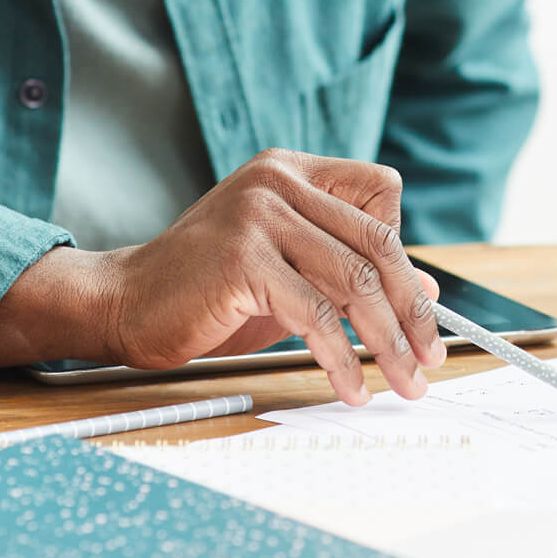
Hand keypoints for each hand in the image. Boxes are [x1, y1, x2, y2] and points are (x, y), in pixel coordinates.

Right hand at [101, 149, 446, 404]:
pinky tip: (350, 386)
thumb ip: (348, 272)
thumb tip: (428, 293)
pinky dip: (340, 357)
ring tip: (404, 382)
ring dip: (387, 342)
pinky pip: (313, 312)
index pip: (380, 196)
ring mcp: (258, 213)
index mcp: (292, 171)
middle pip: (374, 243)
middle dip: (412, 310)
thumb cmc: (208, 291)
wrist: (126, 304)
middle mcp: (278, 180)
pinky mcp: (242, 256)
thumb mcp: (290, 273)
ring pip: (352, 280)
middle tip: (430, 359)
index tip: (422, 313)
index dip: (405, 256)